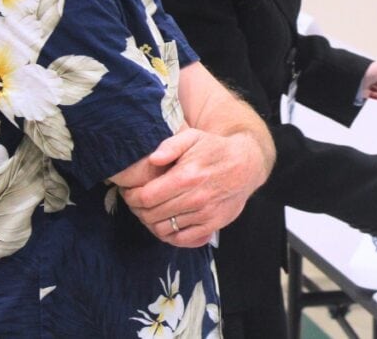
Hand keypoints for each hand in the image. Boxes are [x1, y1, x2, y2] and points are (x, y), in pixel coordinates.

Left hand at [119, 126, 267, 246]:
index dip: (132, 196)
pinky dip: (169, 235)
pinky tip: (167, 223)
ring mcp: (204, 214)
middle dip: (138, 210)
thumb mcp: (193, 137)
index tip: (129, 191)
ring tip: (150, 212)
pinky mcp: (213, 225)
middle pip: (151, 215)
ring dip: (151, 222)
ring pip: (163, 229)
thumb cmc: (215, 149)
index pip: (146, 197)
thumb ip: (170, 145)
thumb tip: (153, 159)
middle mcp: (195, 198)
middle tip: (136, 202)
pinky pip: (182, 239)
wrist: (247, 165)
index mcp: (187, 176)